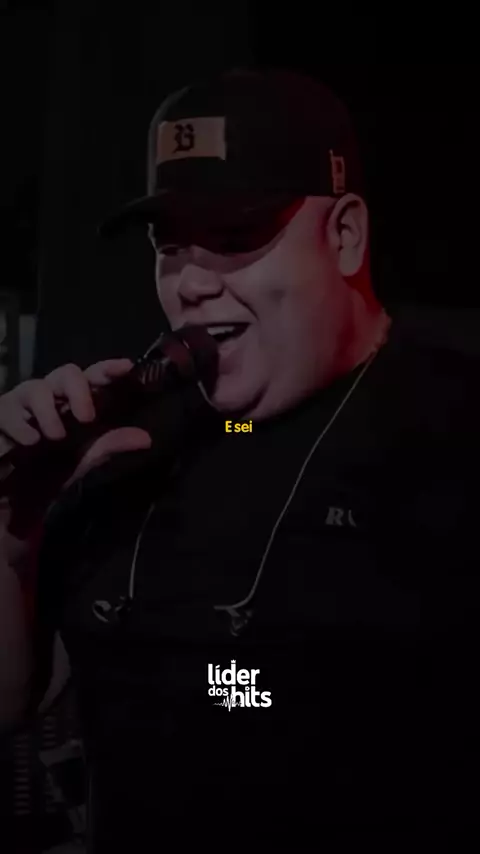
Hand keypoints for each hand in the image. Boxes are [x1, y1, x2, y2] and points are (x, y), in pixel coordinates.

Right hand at [0, 360, 151, 541]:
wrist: (9, 506)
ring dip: (49, 410)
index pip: (93, 380)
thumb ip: (107, 448)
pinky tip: (29, 441)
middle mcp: (49, 400)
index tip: (126, 368)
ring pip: (35, 387)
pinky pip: (6, 410)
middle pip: (66, 373)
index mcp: (73, 407)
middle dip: (78, 389)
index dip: (107, 370)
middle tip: (87, 417)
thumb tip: (145, 438)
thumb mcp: (80, 466)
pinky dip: (19, 424)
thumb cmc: (46, 479)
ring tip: (55, 436)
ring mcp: (21, 407)